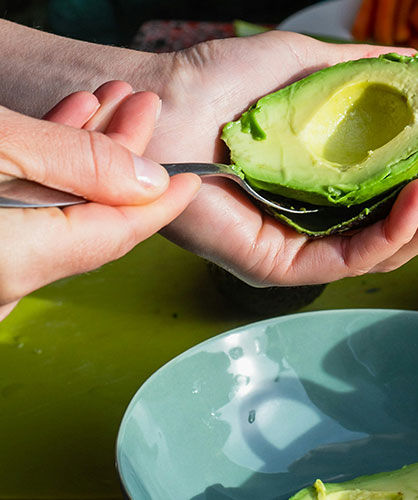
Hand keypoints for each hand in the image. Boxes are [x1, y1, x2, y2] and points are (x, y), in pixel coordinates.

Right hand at [0, 81, 200, 319]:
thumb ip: (76, 164)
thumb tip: (148, 180)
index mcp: (22, 258)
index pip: (122, 233)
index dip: (163, 201)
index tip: (195, 176)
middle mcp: (10, 274)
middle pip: (96, 216)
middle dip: (125, 158)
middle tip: (144, 108)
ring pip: (62, 206)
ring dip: (87, 152)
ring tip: (110, 103)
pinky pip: (28, 207)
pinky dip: (48, 167)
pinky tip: (63, 127)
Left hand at [146, 31, 417, 285]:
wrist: (162, 102)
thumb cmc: (221, 83)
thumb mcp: (305, 66)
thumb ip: (362, 72)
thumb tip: (417, 63)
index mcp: (331, 181)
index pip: (405, 186)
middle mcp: (322, 218)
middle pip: (406, 221)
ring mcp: (304, 246)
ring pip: (389, 246)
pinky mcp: (283, 267)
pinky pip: (352, 258)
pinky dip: (396, 230)